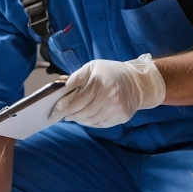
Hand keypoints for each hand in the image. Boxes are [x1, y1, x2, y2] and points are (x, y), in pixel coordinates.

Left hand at [50, 54, 165, 128]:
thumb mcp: (93, 67)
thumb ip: (77, 77)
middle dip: (70, 115)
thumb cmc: (112, 72)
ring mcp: (116, 109)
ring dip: (80, 120)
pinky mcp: (121, 117)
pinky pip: (100, 124)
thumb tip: (62, 88)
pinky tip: (87, 117)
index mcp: (100, 83)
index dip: (64, 107)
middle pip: (83, 112)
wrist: (138, 82)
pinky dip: (91, 123)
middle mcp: (109, 97)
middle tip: (63, 115)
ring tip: (75, 116)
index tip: (54, 112)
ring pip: (91, 120)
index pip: (78, 100)